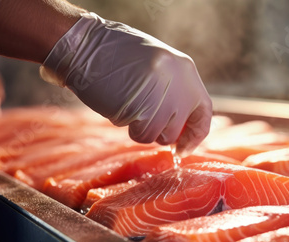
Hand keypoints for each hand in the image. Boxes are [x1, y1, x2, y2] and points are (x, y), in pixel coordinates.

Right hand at [40, 12, 211, 155]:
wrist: (84, 46)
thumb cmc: (114, 56)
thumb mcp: (156, 67)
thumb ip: (172, 91)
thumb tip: (179, 127)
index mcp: (186, 69)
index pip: (204, 111)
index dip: (195, 134)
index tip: (183, 147)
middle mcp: (180, 83)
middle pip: (177, 128)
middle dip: (159, 132)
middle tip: (141, 118)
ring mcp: (163, 96)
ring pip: (158, 135)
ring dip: (140, 128)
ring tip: (127, 103)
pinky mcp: (144, 109)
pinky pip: (142, 135)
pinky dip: (129, 128)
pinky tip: (119, 105)